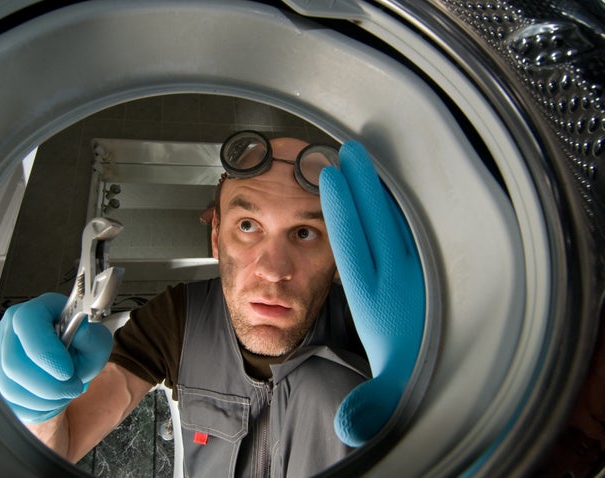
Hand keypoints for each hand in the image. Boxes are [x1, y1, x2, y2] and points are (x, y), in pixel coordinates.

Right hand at [0, 293, 112, 422]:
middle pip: (13, 362)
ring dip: (42, 400)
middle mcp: (10, 327)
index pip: (28, 322)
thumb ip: (93, 338)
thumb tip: (81, 331)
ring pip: (7, 387)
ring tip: (62, 394)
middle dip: (48, 385)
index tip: (66, 372)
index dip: (44, 351)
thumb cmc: (79, 350)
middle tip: (72, 388)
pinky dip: (31, 408)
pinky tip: (47, 400)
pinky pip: (4, 402)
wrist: (67, 367)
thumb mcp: (97, 343)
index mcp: (38, 310)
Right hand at [320, 141, 424, 446]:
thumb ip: (370, 407)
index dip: (341, 208)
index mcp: (379, 299)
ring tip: (368, 165)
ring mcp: (416, 272)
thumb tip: (349, 428)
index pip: (355, 244)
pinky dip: (399, 210)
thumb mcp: (390, 394)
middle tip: (349, 151)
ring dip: (381, 192)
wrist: (461, 376)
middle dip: (361, 185)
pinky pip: (412, 231)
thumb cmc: (415, 375)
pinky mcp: (428, 271)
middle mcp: (399, 279)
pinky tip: (392, 199)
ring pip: (397, 222)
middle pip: (376, 222)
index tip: (329, 179)